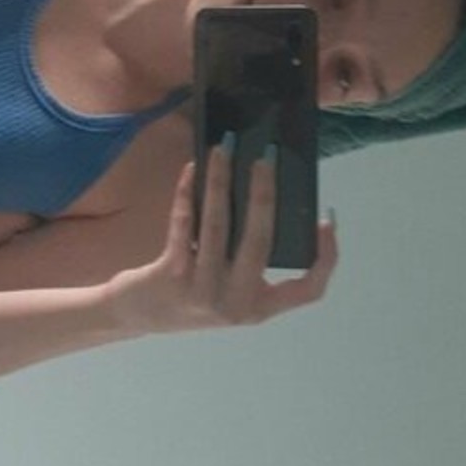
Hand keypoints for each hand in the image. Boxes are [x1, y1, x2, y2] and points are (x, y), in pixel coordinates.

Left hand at [109, 147, 336, 335]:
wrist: (137, 316)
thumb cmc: (192, 294)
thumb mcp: (230, 288)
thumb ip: (251, 260)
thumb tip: (265, 199)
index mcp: (258, 308)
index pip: (309, 290)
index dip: (326, 257)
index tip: (327, 219)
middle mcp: (235, 303)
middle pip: (260, 241)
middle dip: (265, 193)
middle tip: (267, 157)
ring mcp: (202, 291)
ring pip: (218, 224)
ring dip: (221, 181)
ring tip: (225, 148)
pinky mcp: (171, 275)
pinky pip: (185, 223)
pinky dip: (188, 192)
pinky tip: (193, 168)